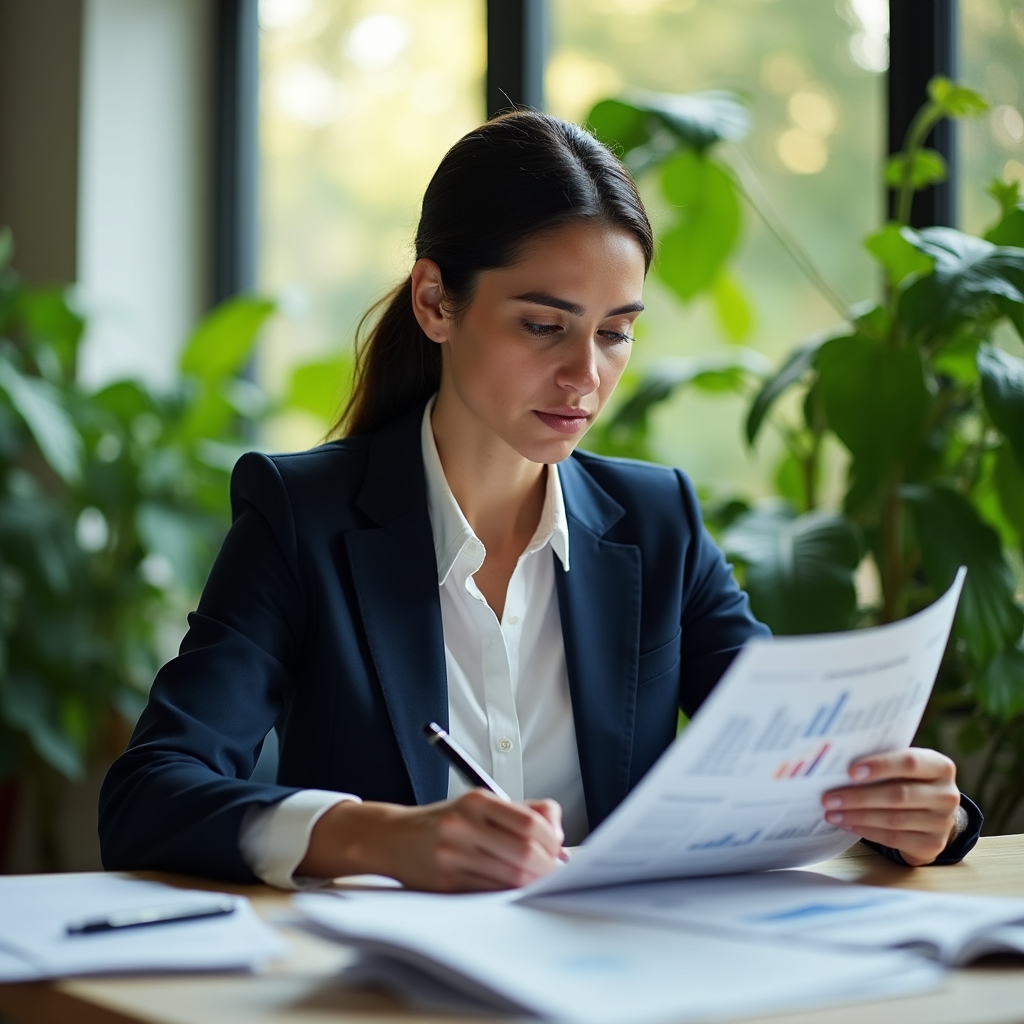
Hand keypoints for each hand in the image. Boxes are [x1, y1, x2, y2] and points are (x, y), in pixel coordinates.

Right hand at [299, 790, 564, 890]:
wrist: (393, 837)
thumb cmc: (446, 821)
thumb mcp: (480, 804)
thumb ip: (522, 813)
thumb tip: (559, 838)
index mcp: (476, 802)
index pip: (529, 823)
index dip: (552, 840)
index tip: (559, 849)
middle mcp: (463, 826)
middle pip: (523, 853)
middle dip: (547, 867)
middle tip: (556, 872)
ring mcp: (452, 856)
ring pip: (509, 878)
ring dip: (532, 884)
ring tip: (539, 881)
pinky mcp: (445, 884)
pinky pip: (489, 893)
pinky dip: (509, 893)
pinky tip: (515, 890)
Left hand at [821, 747, 960, 865]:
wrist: (932, 815)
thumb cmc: (908, 782)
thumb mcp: (903, 768)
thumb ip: (882, 763)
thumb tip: (838, 764)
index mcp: (941, 767)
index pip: (909, 762)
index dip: (880, 765)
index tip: (850, 771)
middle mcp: (947, 794)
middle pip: (898, 794)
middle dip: (859, 796)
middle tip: (829, 798)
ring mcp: (942, 822)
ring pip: (893, 819)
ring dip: (857, 816)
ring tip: (831, 813)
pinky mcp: (933, 845)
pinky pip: (893, 838)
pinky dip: (866, 831)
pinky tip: (846, 824)